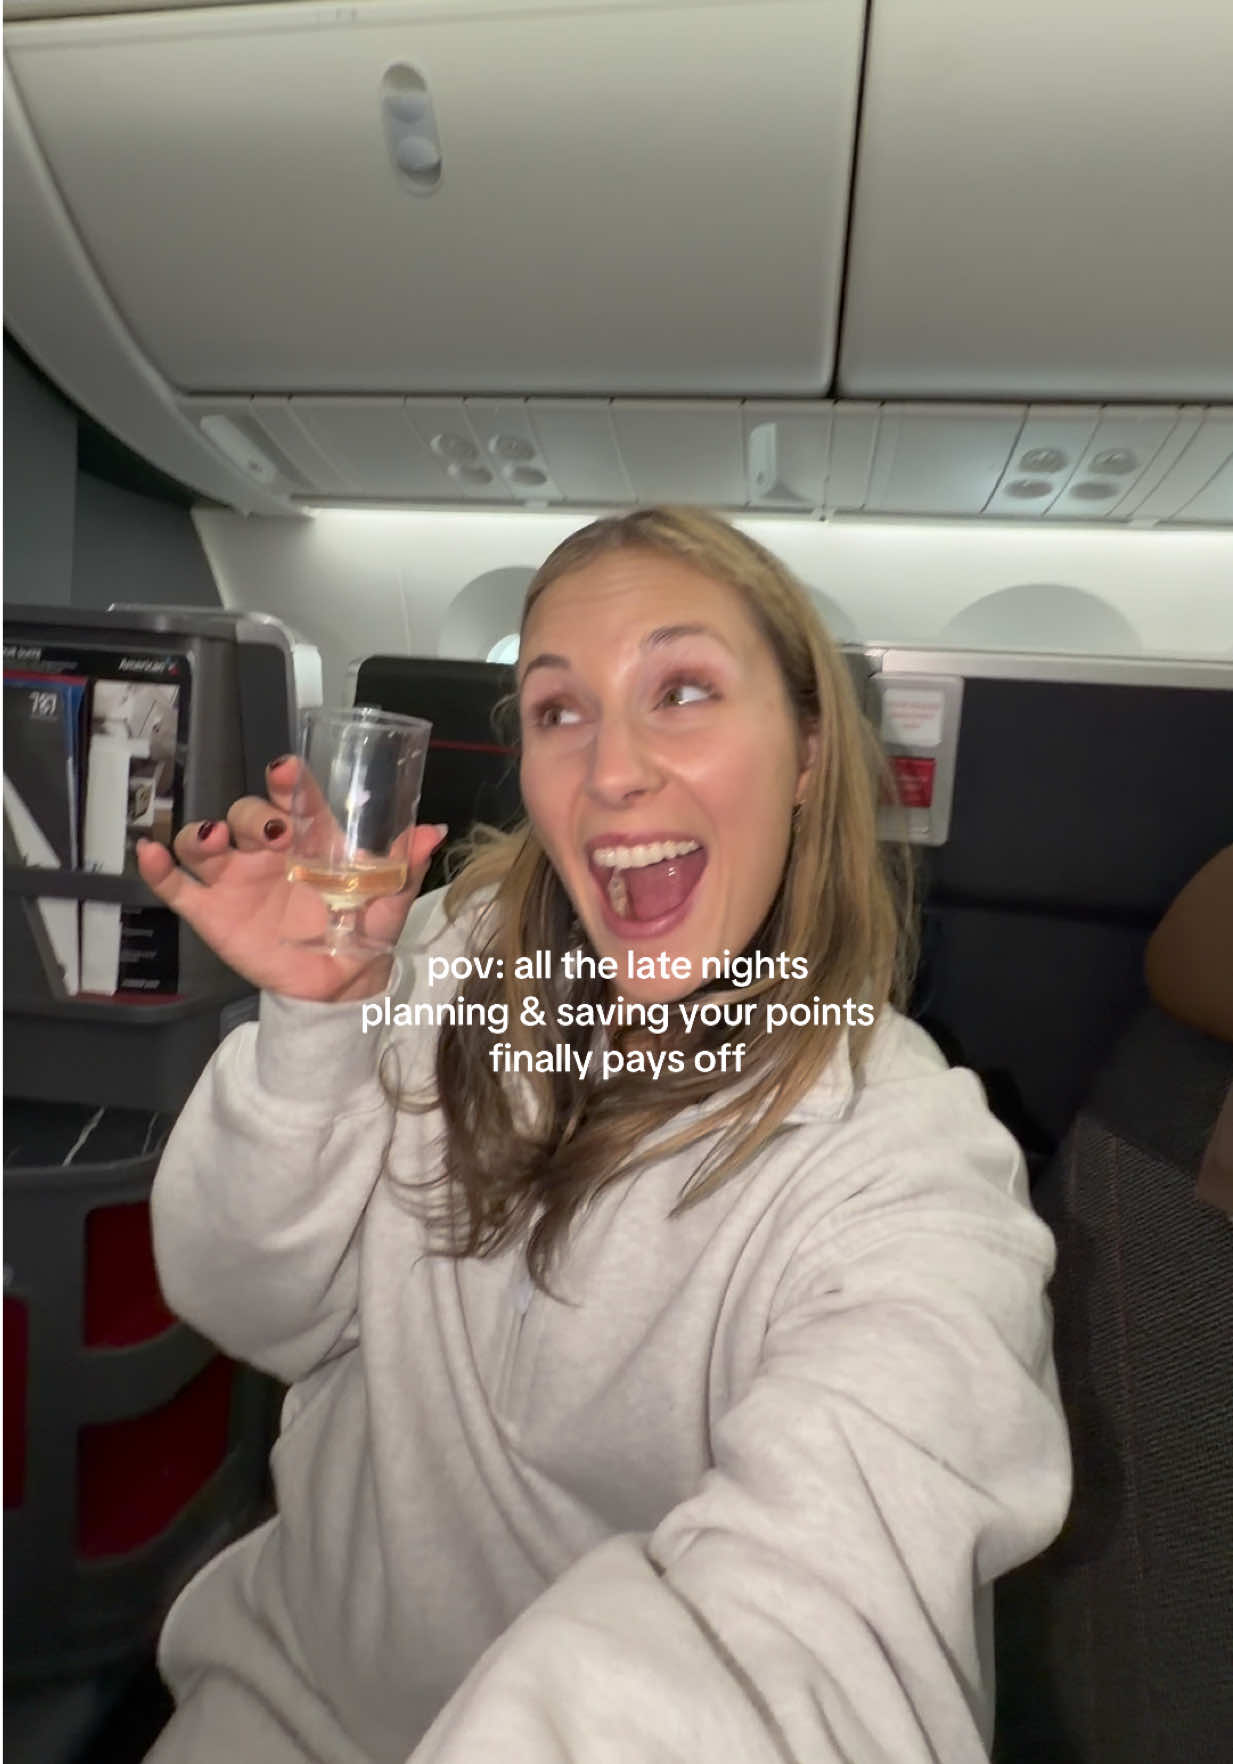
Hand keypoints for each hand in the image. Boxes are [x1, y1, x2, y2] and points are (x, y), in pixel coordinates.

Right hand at [136, 756, 446, 1001]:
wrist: (337, 985)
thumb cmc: (362, 929)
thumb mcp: (388, 900)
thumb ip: (403, 867)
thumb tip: (433, 831)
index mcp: (309, 838)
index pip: (295, 798)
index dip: (288, 781)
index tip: (286, 773)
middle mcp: (267, 849)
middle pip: (247, 814)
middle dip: (254, 815)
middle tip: (273, 833)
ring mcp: (234, 877)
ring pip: (205, 840)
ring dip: (202, 832)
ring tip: (213, 838)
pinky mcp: (209, 910)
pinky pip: (175, 884)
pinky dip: (156, 867)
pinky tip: (147, 853)